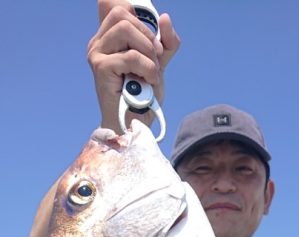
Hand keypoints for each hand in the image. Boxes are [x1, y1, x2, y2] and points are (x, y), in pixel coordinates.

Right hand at [87, 0, 179, 131]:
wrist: (134, 125)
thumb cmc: (142, 97)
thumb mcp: (159, 64)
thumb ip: (166, 42)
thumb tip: (165, 18)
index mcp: (108, 38)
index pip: (118, 7)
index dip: (139, 18)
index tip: (153, 44)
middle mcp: (98, 43)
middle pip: (124, 14)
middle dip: (147, 36)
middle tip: (157, 59)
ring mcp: (96, 54)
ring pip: (126, 29)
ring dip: (148, 51)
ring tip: (152, 71)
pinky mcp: (101, 68)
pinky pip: (131, 56)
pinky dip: (147, 68)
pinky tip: (149, 81)